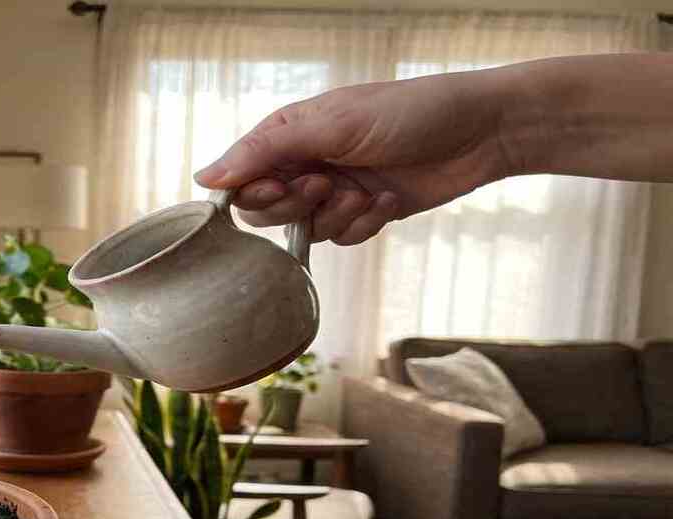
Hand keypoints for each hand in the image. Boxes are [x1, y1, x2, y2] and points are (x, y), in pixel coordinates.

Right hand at [195, 71, 513, 244]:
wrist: (480, 132)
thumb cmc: (410, 112)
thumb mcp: (333, 125)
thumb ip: (266, 151)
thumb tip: (205, 177)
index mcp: (288, 134)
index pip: (240, 178)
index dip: (255, 193)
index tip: (284, 188)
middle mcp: (304, 163)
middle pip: (265, 211)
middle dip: (296, 207)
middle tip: (327, 186)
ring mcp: (333, 191)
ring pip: (304, 230)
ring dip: (335, 217)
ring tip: (366, 192)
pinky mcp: (361, 213)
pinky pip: (341, 239)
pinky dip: (362, 226)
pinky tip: (387, 202)